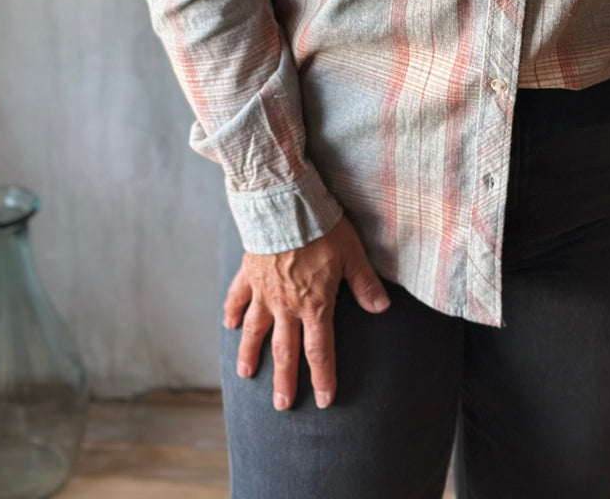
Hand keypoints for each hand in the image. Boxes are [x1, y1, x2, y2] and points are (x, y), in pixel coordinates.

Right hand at [222, 216, 389, 411]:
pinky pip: (237, 297)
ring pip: (254, 330)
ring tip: (246, 374)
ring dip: (250, 354)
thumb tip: (382, 307)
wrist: (284, 203)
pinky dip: (230, 312)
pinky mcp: (249, 273)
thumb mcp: (352, 253)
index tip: (324, 400)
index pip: (320, 350)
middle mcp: (286, 305)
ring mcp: (264, 291)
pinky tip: (226, 325)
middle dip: (284, 380)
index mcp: (313, 304)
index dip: (323, 376)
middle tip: (281, 405)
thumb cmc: (321, 226)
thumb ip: (365, 284)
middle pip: (285, 350)